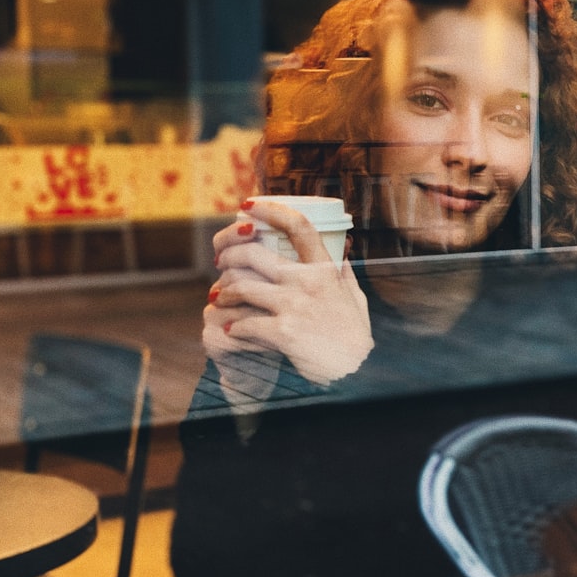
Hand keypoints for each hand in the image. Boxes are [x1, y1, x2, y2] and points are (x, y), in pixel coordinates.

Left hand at [204, 200, 372, 385]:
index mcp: (325, 270)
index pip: (298, 227)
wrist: (356, 371)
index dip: (270, 210)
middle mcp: (307, 282)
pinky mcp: (282, 332)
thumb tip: (342, 252)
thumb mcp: (355, 298)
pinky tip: (231, 332)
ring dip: (225, 293)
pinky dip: (233, 329)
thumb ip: (344, 274)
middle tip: (221, 263)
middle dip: (229, 256)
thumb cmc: (355, 336)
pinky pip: (244, 324)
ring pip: (241, 287)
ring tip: (220, 298)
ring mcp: (294, 305)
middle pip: (253, 254)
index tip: (249, 205)